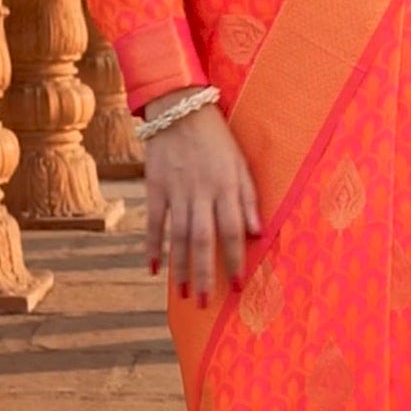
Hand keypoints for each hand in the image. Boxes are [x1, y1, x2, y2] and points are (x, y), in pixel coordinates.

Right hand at [144, 100, 261, 300]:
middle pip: (203, 239)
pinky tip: (154, 270)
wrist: (179, 109)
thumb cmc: (217, 138)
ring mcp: (176, 190)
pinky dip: (153, 247)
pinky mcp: (155, 187)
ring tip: (184, 293)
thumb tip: (258, 233)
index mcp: (226, 186)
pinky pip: (154, 223)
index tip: (237, 285)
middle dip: (205, 273)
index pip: (232, 230)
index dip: (235, 259)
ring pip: (178, 236)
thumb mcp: (240, 162)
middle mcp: (201, 191)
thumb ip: (249, 198)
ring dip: (181, 267)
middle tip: (205, 302)